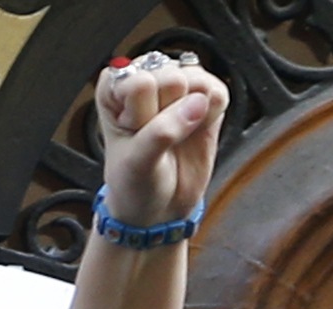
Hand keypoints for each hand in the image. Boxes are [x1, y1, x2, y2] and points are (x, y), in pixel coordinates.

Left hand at [94, 55, 229, 226]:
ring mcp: (178, 84)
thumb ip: (162, 132)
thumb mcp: (137, 163)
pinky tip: (195, 130)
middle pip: (172, 78)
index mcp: (114, 89)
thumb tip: (198, 103)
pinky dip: (212, 115)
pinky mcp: (205, 95)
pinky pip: (219, 91)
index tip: (136, 134)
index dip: (143, 114)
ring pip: (199, 80)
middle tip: (158, 139)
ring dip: (193, 113)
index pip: (140, 82)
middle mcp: (146, 79)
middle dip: (169, 114)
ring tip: (177, 134)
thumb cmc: (135, 182)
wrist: (158, 206)